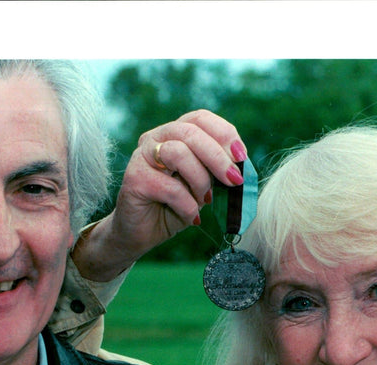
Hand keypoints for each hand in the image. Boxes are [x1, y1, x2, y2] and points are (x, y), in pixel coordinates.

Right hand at [73, 109, 246, 281]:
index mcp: (174, 134)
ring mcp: (141, 157)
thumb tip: (242, 166)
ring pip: (178, 153)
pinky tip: (191, 217)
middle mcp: (155, 138)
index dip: (224, 133)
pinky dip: (188, 205)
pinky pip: (170, 187)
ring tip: (205, 200)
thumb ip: (217, 172)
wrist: (142, 234)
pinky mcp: (134, 179)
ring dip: (200, 181)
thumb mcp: (203, 186)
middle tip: (234, 180)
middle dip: (217, 157)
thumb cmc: (175, 207)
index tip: (241, 156)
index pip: (200, 118)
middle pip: (190, 132)